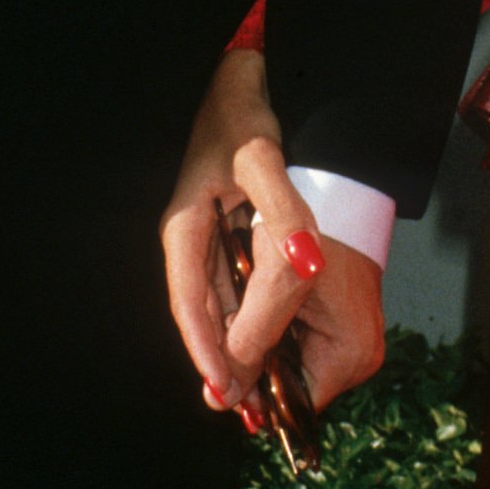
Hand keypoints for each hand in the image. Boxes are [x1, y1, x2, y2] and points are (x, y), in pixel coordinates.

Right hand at [160, 50, 385, 419]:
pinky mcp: (225, 237)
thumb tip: (306, 262)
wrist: (240, 82)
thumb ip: (283, 211)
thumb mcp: (262, 159)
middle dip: (223, 358)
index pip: (191, 302)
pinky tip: (269, 342)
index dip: (208, 348)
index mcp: (183, 229)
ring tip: (257, 390)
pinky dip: (249, 318)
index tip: (224, 387)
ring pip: (219, 306)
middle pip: (203, 313)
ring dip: (237, 344)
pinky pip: (233, 288)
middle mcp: (189, 242)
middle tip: (245, 406)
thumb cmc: (244, 116)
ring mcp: (205, 241)